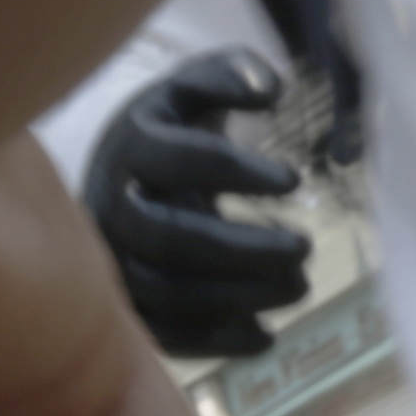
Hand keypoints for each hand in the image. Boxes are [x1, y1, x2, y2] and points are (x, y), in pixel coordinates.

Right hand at [80, 52, 311, 359]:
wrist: (110, 186)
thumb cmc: (166, 132)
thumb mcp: (189, 90)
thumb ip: (229, 74)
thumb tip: (270, 90)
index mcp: (131, 148)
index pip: (184, 162)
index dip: (241, 172)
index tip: (294, 180)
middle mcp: (108, 211)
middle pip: (174, 240)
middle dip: (246, 250)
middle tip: (307, 249)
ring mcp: (109, 266)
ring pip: (170, 295)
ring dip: (241, 297)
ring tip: (299, 286)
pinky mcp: (122, 309)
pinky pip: (165, 337)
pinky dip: (217, 342)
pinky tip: (266, 336)